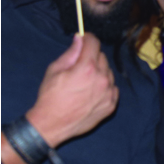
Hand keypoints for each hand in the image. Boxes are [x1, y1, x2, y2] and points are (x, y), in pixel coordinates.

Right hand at [26, 33, 118, 148]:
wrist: (52, 124)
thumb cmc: (50, 96)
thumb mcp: (55, 70)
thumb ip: (71, 52)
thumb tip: (80, 39)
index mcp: (87, 68)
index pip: (94, 43)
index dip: (88, 38)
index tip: (84, 39)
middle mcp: (102, 79)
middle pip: (102, 57)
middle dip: (91, 57)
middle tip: (79, 65)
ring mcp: (108, 93)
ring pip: (108, 72)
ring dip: (99, 72)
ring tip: (84, 82)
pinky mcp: (111, 104)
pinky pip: (112, 87)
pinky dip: (104, 86)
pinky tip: (91, 92)